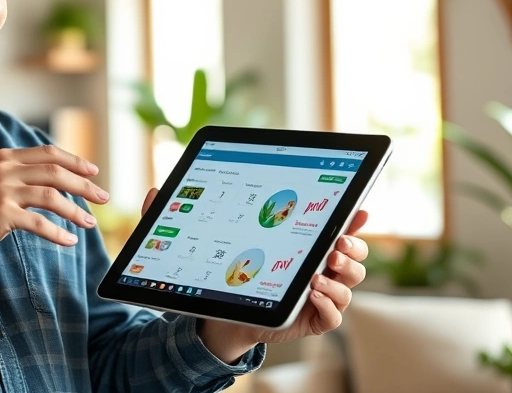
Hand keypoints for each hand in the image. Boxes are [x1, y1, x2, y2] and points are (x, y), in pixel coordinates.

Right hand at [0, 145, 108, 276]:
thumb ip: (23, 177)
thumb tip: (63, 180)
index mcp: (5, 158)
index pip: (49, 153)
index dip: (75, 161)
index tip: (94, 172)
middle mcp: (4, 169)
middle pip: (55, 172)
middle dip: (84, 186)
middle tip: (104, 198)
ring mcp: (2, 190)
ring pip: (52, 195)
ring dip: (76, 211)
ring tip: (90, 223)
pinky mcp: (1, 213)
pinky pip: (39, 223)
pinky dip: (58, 232)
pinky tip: (70, 241)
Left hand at [138, 188, 368, 363]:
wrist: (219, 315)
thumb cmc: (220, 271)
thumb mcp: (200, 242)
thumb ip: (175, 216)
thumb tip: (154, 191)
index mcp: (300, 240)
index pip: (336, 224)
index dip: (352, 217)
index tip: (357, 208)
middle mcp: (316, 265)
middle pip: (354, 254)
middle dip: (353, 246)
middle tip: (336, 242)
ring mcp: (317, 294)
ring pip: (350, 283)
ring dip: (343, 275)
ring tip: (322, 268)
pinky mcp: (311, 319)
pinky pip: (335, 316)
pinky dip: (331, 304)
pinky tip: (313, 292)